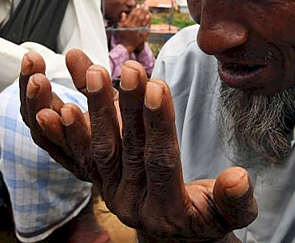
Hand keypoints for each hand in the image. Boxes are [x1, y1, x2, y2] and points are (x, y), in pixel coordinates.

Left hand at [20, 49, 256, 241]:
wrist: (174, 234)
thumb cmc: (205, 218)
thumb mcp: (227, 216)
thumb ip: (235, 201)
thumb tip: (240, 178)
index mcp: (167, 210)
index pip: (161, 161)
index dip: (159, 124)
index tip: (157, 86)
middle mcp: (131, 203)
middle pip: (125, 149)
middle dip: (127, 106)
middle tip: (129, 68)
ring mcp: (109, 191)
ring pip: (98, 148)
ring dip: (96, 108)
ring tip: (92, 72)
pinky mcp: (96, 180)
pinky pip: (76, 154)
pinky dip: (66, 129)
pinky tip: (54, 103)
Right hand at [117, 4, 149, 52]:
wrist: (127, 46)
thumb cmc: (123, 36)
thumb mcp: (120, 27)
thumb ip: (122, 20)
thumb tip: (124, 13)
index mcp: (127, 24)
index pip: (133, 14)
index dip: (136, 9)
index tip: (139, 5)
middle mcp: (133, 26)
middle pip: (139, 15)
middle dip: (142, 9)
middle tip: (145, 4)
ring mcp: (138, 29)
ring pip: (143, 19)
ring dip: (146, 13)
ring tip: (147, 8)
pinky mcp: (142, 33)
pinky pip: (146, 25)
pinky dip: (148, 20)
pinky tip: (149, 16)